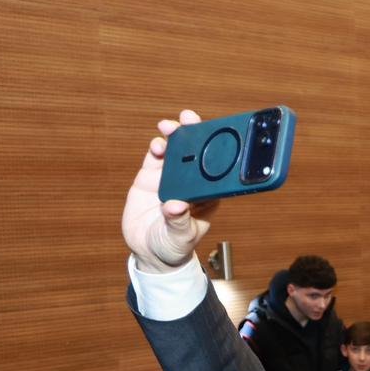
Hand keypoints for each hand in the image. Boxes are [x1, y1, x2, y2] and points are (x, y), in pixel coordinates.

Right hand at [121, 110, 217, 272]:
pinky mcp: (151, 177)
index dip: (218, 149)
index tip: (219, 134)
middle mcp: (191, 182)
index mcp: (207, 194)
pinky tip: (157, 144)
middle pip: (196, 152)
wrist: (150, 252)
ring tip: (170, 128)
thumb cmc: (174, 245)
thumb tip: (174, 206)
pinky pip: (155, 157)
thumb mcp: (180, 238)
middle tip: (189, 119)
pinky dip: (156, 148)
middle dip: (194, 132)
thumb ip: (179, 222)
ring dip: (174, 135)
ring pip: (175, 150)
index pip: (217, 168)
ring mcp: (171, 177)